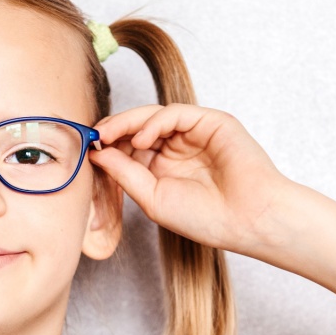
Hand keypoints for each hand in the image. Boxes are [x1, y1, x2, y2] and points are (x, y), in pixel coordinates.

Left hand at [87, 103, 293, 253]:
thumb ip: (126, 174)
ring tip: (109, 136)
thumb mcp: (153, 199)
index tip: (87, 150)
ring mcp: (195, 133)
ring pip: (153, 116)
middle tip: (93, 137)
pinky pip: (175, 113)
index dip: (109, 146)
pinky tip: (141, 140)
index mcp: (164, 167)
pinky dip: (154, 122)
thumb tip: (97, 154)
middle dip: (113, 130)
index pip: (129, 147)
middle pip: (138, 128)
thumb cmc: (207, 218)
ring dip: (128, 123)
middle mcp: (178, 147)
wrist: (248, 221)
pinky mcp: (211, 122)